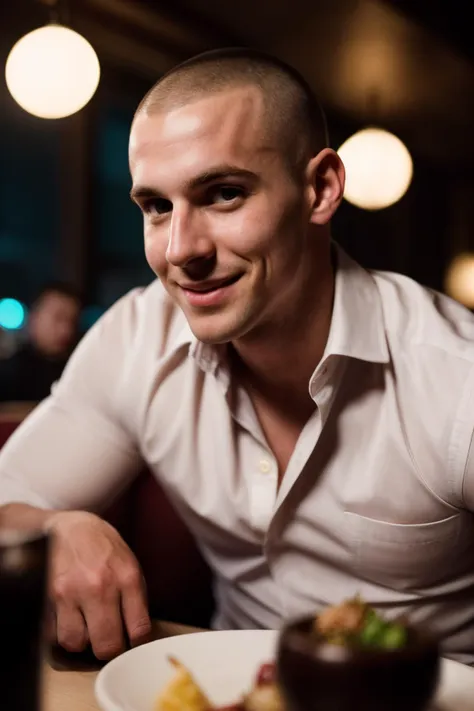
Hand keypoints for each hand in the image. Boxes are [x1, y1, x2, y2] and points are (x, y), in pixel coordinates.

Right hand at [47, 510, 150, 659]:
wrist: (69, 527)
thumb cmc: (102, 546)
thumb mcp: (129, 564)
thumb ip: (134, 598)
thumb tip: (137, 634)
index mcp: (126, 577)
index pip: (138, 630)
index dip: (136, 641)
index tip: (131, 638)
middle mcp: (98, 586)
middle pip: (106, 646)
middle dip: (108, 648)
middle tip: (108, 638)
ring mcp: (70, 592)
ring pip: (76, 643)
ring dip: (82, 640)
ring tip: (85, 624)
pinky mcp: (46, 596)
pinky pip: (53, 633)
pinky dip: (61, 631)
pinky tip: (69, 616)